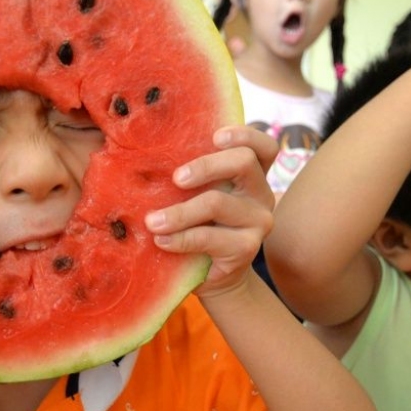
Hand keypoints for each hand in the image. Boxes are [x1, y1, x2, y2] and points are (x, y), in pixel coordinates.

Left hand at [143, 125, 277, 297]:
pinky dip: (181, 238)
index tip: (215, 137)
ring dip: (179, 212)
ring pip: (218, 202)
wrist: (211, 276)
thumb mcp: (199, 196)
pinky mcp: (247, 248)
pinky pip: (209, 237)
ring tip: (152, 222)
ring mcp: (258, 221)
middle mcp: (261, 193)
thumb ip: (191, 178)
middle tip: (176, 179)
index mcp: (252, 174)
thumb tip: (148, 162)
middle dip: (205, 166)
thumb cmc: (199, 226)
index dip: (244, 135)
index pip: (263, 146)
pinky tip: (162, 241)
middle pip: (243, 162)